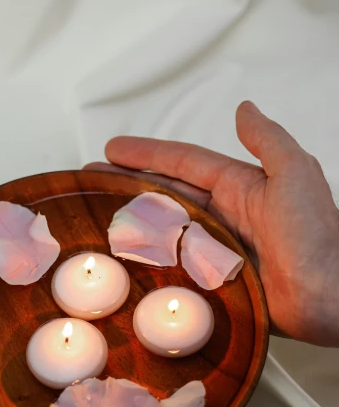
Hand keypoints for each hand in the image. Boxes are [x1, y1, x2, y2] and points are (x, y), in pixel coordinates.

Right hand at [85, 101, 338, 346]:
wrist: (329, 296)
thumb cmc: (318, 236)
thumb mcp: (295, 173)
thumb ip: (267, 141)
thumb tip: (244, 110)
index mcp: (240, 186)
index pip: (182, 163)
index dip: (146, 153)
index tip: (113, 148)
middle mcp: (225, 215)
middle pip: (165, 194)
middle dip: (127, 185)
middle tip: (91, 180)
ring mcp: (217, 248)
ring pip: (165, 229)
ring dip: (132, 220)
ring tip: (97, 214)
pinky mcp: (215, 280)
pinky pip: (175, 265)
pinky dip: (150, 259)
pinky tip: (125, 257)